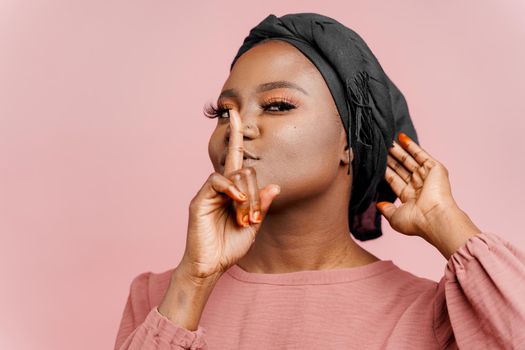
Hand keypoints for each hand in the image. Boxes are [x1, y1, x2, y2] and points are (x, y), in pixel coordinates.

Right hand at [180, 109, 280, 281]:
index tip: (235, 112)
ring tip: (245, 217)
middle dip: (256, 192)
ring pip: (233, 174)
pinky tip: (238, 202)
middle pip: (245, 169)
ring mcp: (209, 193)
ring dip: (247, 195)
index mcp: (234, 191)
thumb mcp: (254, 227)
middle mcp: (221, 188)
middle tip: (253, 217)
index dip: (236, 135)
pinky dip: (231, 188)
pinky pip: (216, 181)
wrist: (210, 267)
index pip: (236, 158)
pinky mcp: (199, 199)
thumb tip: (275, 186)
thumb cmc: (230, 247)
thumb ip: (262, 206)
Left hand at [375, 132, 473, 244]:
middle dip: (390, 158)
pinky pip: (421, 154)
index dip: (386, 171)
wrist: (434, 218)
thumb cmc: (416, 221)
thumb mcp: (395, 218)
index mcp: (410, 198)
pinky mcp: (435, 168)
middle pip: (401, 168)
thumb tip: (379, 204)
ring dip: (398, 150)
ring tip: (386, 140)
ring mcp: (427, 176)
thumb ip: (387, 209)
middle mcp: (419, 186)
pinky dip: (411, 145)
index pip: (394, 180)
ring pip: (409, 160)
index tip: (375, 162)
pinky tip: (401, 137)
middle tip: (379, 147)